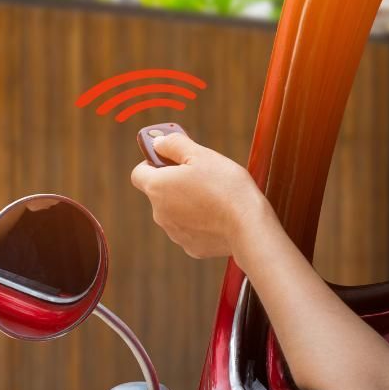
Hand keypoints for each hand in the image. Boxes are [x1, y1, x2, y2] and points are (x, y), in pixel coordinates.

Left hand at [130, 134, 270, 258]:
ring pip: (175, 212)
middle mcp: (158, 212)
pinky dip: (200, 222)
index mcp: (156, 187)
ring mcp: (173, 232)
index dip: (152, 163)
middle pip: (160, 192)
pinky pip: (191, 229)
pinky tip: (220, 217)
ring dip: (187, 203)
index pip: (139, 173)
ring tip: (214, 196)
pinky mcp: (190, 247)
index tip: (169, 159)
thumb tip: (157, 142)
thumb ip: (174, 145)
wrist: (249, 227)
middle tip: (200, 176)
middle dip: (175, 183)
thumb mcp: (201, 155)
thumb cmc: (225, 187)